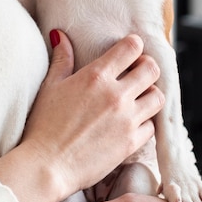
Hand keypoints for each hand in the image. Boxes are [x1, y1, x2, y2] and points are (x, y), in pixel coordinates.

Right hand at [0, 30, 163, 201]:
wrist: (47, 165)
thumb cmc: (44, 125)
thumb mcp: (50, 86)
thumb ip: (61, 59)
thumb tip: (60, 35)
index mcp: (96, 76)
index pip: (131, 48)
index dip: (133, 46)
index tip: (129, 51)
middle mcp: (116, 94)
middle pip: (152, 70)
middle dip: (146, 67)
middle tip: (136, 74)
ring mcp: (127, 119)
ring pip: (158, 97)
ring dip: (150, 94)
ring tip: (137, 98)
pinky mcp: (132, 142)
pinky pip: (152, 126)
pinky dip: (145, 122)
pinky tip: (130, 122)